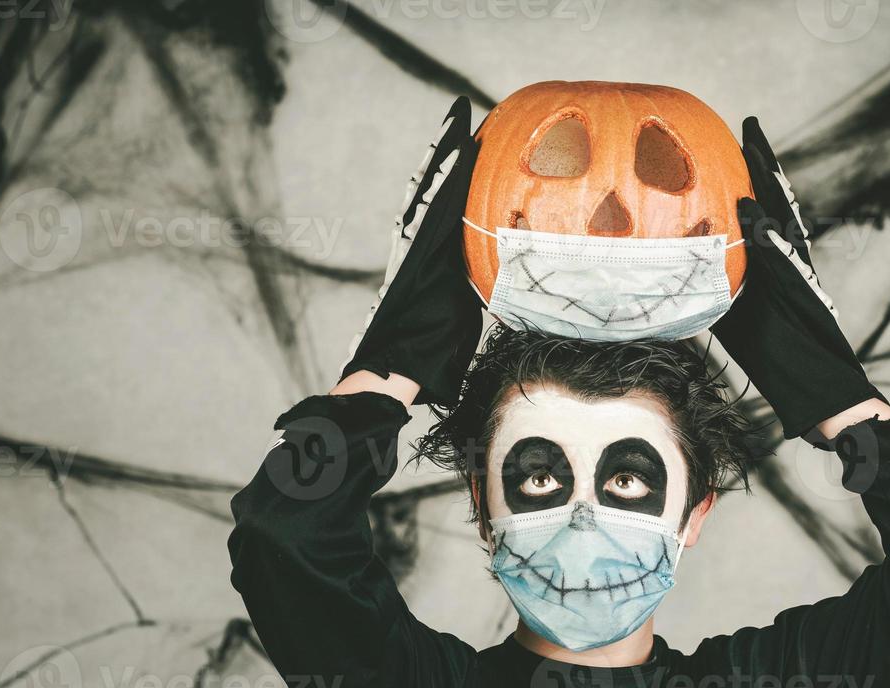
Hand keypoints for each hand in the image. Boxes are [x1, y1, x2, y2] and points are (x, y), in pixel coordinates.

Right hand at [341, 97, 481, 406]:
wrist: (394, 368)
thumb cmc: (427, 356)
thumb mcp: (459, 317)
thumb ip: (471, 294)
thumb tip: (495, 288)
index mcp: (430, 261)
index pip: (445, 210)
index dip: (453, 178)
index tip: (466, 146)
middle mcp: (420, 248)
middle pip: (433, 191)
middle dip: (444, 154)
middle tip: (456, 116)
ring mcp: (416, 249)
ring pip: (432, 195)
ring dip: (444, 159)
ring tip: (456, 124)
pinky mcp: (418, 255)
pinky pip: (436, 214)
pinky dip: (444, 185)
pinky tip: (456, 159)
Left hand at [710, 117, 889, 441]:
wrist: (828, 397)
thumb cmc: (783, 366)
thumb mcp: (740, 324)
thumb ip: (719, 297)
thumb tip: (681, 286)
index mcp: (779, 268)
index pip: (765, 215)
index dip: (752, 178)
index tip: (737, 144)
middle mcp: (792, 265)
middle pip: (778, 204)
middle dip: (763, 163)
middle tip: (750, 124)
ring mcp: (798, 278)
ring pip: (783, 221)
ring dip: (768, 182)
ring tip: (753, 144)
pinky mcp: (800, 297)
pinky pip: (780, 261)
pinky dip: (766, 235)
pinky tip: (750, 209)